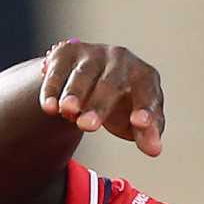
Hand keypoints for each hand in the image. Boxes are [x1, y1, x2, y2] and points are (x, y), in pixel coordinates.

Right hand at [39, 41, 164, 155]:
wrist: (93, 81)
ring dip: (74, 93)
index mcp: (145, 77)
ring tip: (67, 112)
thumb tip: (154, 150)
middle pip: (111, 83)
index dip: (145, 108)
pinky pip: (59, 71)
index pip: (147, 93)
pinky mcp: (67, 53)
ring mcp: (93, 53)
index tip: (139, 123)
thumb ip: (147, 135)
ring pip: (83, 74)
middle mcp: (121, 59)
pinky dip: (52, 89)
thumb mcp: (138, 123)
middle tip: (87, 126)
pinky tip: (49, 107)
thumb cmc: (124, 106)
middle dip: (99, 105)